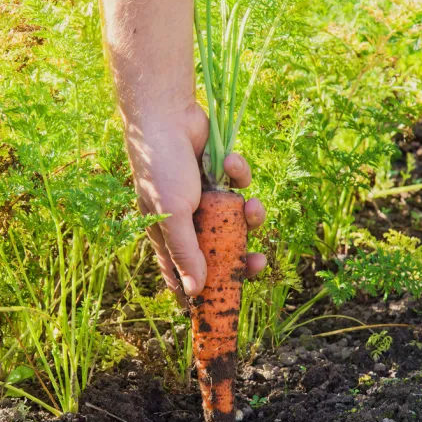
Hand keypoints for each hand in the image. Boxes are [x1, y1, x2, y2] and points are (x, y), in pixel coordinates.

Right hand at [124, 101, 266, 297]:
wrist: (168, 114)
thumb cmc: (162, 167)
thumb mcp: (173, 215)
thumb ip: (186, 253)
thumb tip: (195, 293)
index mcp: (167, 234)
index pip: (182, 273)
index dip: (200, 291)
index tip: (220, 307)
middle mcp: (186, 219)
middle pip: (218, 250)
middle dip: (240, 256)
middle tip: (258, 262)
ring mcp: (204, 197)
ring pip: (236, 220)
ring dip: (249, 215)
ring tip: (252, 205)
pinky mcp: (219, 174)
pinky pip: (239, 185)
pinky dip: (240, 175)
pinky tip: (230, 162)